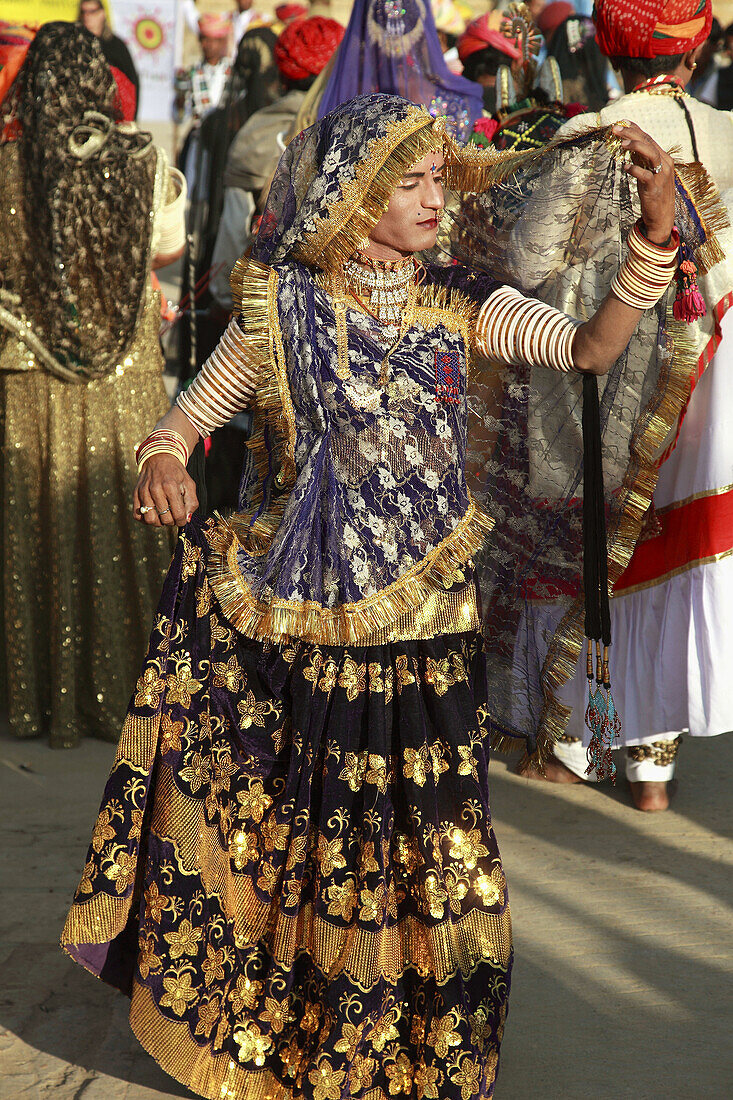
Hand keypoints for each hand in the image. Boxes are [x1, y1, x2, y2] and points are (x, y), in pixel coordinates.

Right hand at [134, 454, 198, 526]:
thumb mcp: (189, 484)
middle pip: (165, 519)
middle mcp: (155, 489)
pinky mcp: (136, 494)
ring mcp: (143, 492)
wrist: (159, 458)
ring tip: (163, 516)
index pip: (178, 514)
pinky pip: (137, 515)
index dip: (182, 521)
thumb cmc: (176, 474)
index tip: (182, 519)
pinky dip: (145, 519)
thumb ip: (192, 502)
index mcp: (171, 487)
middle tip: (174, 516)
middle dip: (172, 522)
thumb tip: (187, 519)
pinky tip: (153, 514)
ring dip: (159, 522)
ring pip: (150, 520)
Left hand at [613, 122, 674, 244]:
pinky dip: (635, 169)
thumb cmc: (653, 194)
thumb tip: (628, 147)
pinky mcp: (655, 188)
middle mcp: (665, 164)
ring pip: (650, 154)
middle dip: (632, 134)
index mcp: (664, 158)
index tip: (622, 123)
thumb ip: (641, 161)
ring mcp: (661, 176)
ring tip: (622, 143)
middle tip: (616, 129)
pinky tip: (625, 167)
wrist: (662, 217)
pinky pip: (645, 175)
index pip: (649, 139)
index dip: (635, 130)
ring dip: (636, 146)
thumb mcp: (648, 174)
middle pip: (648, 143)